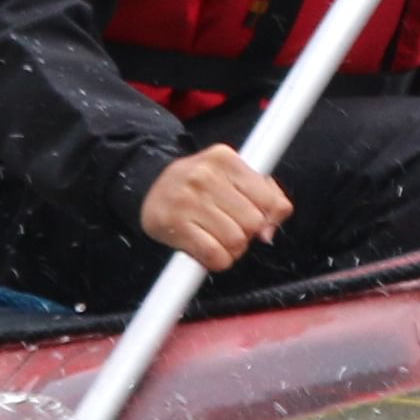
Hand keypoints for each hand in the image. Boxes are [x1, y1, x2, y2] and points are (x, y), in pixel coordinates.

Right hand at [141, 144, 290, 273]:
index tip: (259, 222)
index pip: (270, 200)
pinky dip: (218, 260)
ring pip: (236, 241)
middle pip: (254, 223)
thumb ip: (266, 196)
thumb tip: (270, 231)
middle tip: (233, 229)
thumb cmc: (199, 184)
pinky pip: (213, 255)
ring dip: (232, 249)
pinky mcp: (173, 223)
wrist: (149, 186)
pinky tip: (209, 251)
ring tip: (219, 239)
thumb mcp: (233, 176)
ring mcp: (187, 199)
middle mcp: (205, 175)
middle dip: (248, 234)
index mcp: (225, 159)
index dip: (269, 218)